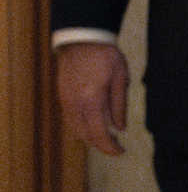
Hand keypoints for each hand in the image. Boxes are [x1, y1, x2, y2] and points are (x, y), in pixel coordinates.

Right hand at [56, 40, 129, 155]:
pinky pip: (71, 120)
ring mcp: (65, 101)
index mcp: (91, 101)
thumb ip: (119, 105)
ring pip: (76, 130)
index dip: (110, 147)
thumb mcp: (121, 79)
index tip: (121, 152)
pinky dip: (82, 127)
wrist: (82, 39)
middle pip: (85, 136)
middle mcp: (74, 105)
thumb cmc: (106, 57)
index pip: (99, 134)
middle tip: (116, 146)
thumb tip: (120, 128)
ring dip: (91, 137)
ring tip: (107, 137)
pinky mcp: (62, 97)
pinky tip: (95, 124)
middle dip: (101, 145)